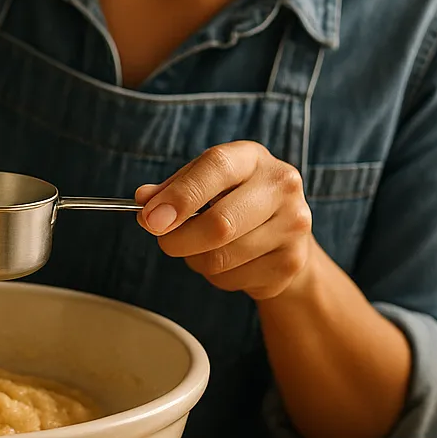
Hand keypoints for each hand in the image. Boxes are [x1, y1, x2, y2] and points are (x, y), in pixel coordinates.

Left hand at [135, 142, 314, 300]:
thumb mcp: (205, 183)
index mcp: (253, 158)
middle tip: (165, 240)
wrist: (286, 231)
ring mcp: (292, 226)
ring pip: (221, 258)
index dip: (180, 195)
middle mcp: (281, 187)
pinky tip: (228, 262)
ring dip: (196, 259)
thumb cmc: (235, 199)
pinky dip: (216, 276)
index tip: (150, 219)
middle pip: (220, 223)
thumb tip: (144, 200)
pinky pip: (233, 279)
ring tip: (201, 248)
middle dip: (179, 239)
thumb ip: (173, 189)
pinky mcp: (291, 262)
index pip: (216, 167)